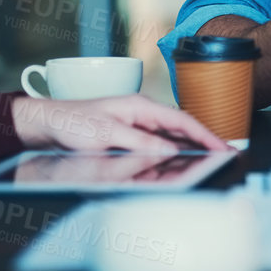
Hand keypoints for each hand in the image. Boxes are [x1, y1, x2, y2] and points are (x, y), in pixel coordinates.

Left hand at [11, 94, 230, 151]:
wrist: (46, 124)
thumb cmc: (72, 122)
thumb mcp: (106, 134)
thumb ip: (139, 141)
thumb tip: (167, 149)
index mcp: (140, 106)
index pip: (181, 121)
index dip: (205, 134)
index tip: (222, 146)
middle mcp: (141, 114)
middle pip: (181, 129)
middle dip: (204, 142)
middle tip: (224, 155)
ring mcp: (135, 125)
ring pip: (169, 139)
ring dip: (188, 150)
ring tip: (207, 161)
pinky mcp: (127, 137)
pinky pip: (155, 146)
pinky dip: (169, 155)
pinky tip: (177, 164)